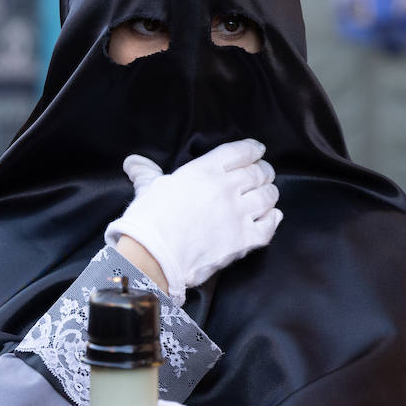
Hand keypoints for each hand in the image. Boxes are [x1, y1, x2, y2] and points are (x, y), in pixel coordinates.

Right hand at [104, 139, 281, 304]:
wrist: (154, 255)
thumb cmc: (148, 220)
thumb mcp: (148, 188)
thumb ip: (146, 173)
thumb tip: (133, 162)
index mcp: (204, 170)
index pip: (240, 152)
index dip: (253, 149)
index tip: (258, 150)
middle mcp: (226, 188)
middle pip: (258, 173)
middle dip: (263, 172)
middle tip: (263, 175)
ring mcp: (238, 214)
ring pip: (268, 196)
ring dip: (270, 193)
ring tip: (267, 194)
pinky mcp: (244, 240)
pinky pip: (269, 226)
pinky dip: (273, 219)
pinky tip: (272, 216)